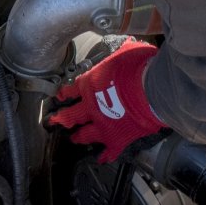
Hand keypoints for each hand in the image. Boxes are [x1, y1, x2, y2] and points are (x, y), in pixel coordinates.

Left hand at [48, 40, 165, 162]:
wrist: (151, 89)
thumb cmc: (139, 68)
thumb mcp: (126, 53)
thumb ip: (120, 54)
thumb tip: (127, 46)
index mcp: (90, 84)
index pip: (71, 90)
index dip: (64, 94)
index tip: (59, 96)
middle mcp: (90, 106)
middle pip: (70, 115)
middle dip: (61, 118)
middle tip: (55, 121)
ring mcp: (101, 125)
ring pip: (84, 135)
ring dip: (79, 137)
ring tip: (75, 139)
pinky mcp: (116, 138)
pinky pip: (109, 151)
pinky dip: (106, 155)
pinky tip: (103, 158)